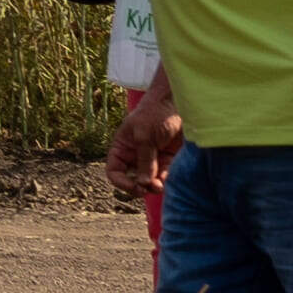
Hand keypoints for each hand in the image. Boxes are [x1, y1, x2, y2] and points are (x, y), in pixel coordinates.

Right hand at [105, 82, 177, 208]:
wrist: (177, 103)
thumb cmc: (154, 114)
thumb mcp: (144, 135)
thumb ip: (144, 160)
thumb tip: (143, 184)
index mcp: (122, 148)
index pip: (114, 171)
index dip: (121, 182)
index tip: (134, 187)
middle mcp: (135, 156)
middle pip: (132, 179)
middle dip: (140, 186)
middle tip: (149, 188)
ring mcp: (152, 159)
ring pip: (149, 181)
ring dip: (154, 186)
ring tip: (159, 186)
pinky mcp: (168, 159)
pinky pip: (164, 176)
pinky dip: (165, 180)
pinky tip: (167, 180)